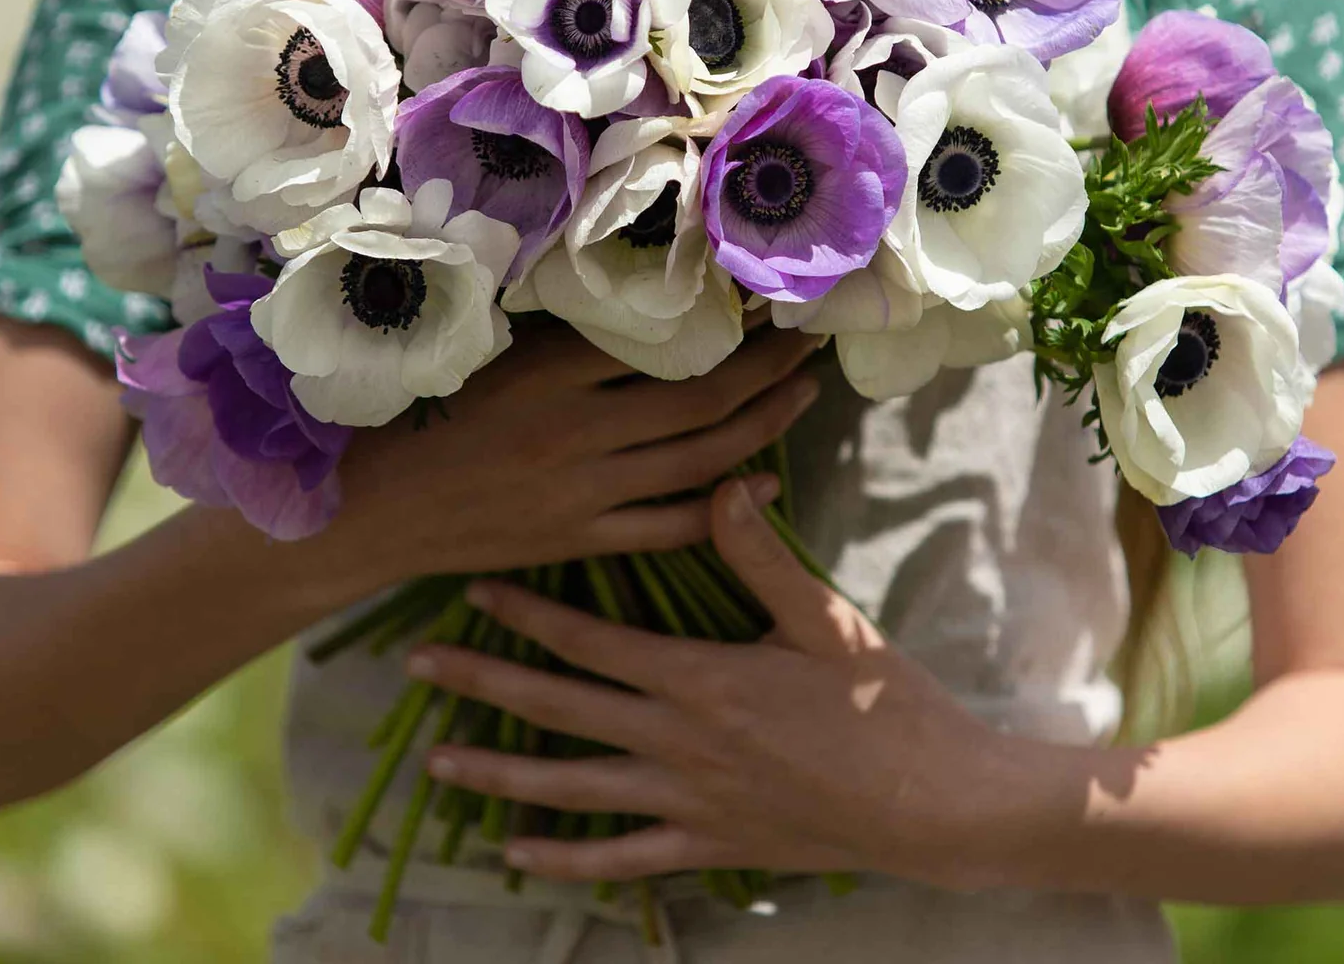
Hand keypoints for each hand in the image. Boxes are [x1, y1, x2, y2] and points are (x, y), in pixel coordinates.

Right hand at [293, 320, 822, 607]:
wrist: (368, 508)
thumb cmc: (416, 413)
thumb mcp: (484, 352)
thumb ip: (559, 334)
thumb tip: (642, 300)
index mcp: (552, 372)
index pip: (664, 341)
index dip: (728, 322)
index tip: (769, 302)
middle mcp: (578, 430)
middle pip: (701, 398)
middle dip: (769, 369)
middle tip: (812, 345)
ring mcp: (583, 492)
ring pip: (700, 460)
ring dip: (764, 426)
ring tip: (806, 396)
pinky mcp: (578, 540)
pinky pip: (668, 526)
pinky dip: (723, 507)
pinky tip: (766, 484)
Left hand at [408, 480, 1031, 887]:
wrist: (928, 803)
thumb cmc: (879, 702)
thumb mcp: (821, 618)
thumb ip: (760, 555)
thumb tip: (722, 482)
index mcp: (698, 678)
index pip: (590, 641)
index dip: (527, 613)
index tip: (473, 589)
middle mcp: (675, 742)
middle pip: (559, 709)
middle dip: (482, 684)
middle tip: (415, 667)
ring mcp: (685, 802)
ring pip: (571, 788)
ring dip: (500, 773)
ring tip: (437, 761)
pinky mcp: (708, 847)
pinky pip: (621, 859)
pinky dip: (565, 860)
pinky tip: (516, 859)